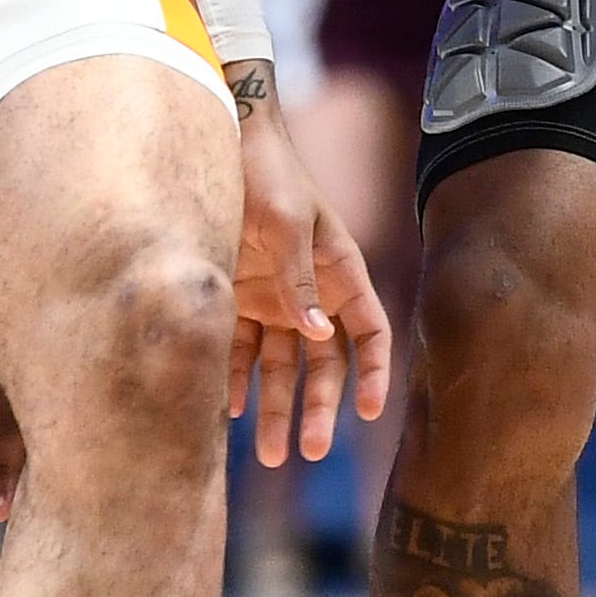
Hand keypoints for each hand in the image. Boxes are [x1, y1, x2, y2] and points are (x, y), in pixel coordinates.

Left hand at [232, 103, 395, 469]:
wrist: (220, 141)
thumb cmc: (266, 173)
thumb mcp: (287, 222)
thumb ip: (301, 280)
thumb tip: (319, 336)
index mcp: (341, 271)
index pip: (370, 333)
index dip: (375, 373)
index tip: (372, 413)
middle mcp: (312, 292)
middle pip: (324, 363)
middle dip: (319, 409)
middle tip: (308, 453)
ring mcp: (273, 297)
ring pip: (281, 367)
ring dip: (277, 409)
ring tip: (269, 456)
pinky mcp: (235, 297)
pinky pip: (239, 350)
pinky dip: (235, 381)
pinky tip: (230, 412)